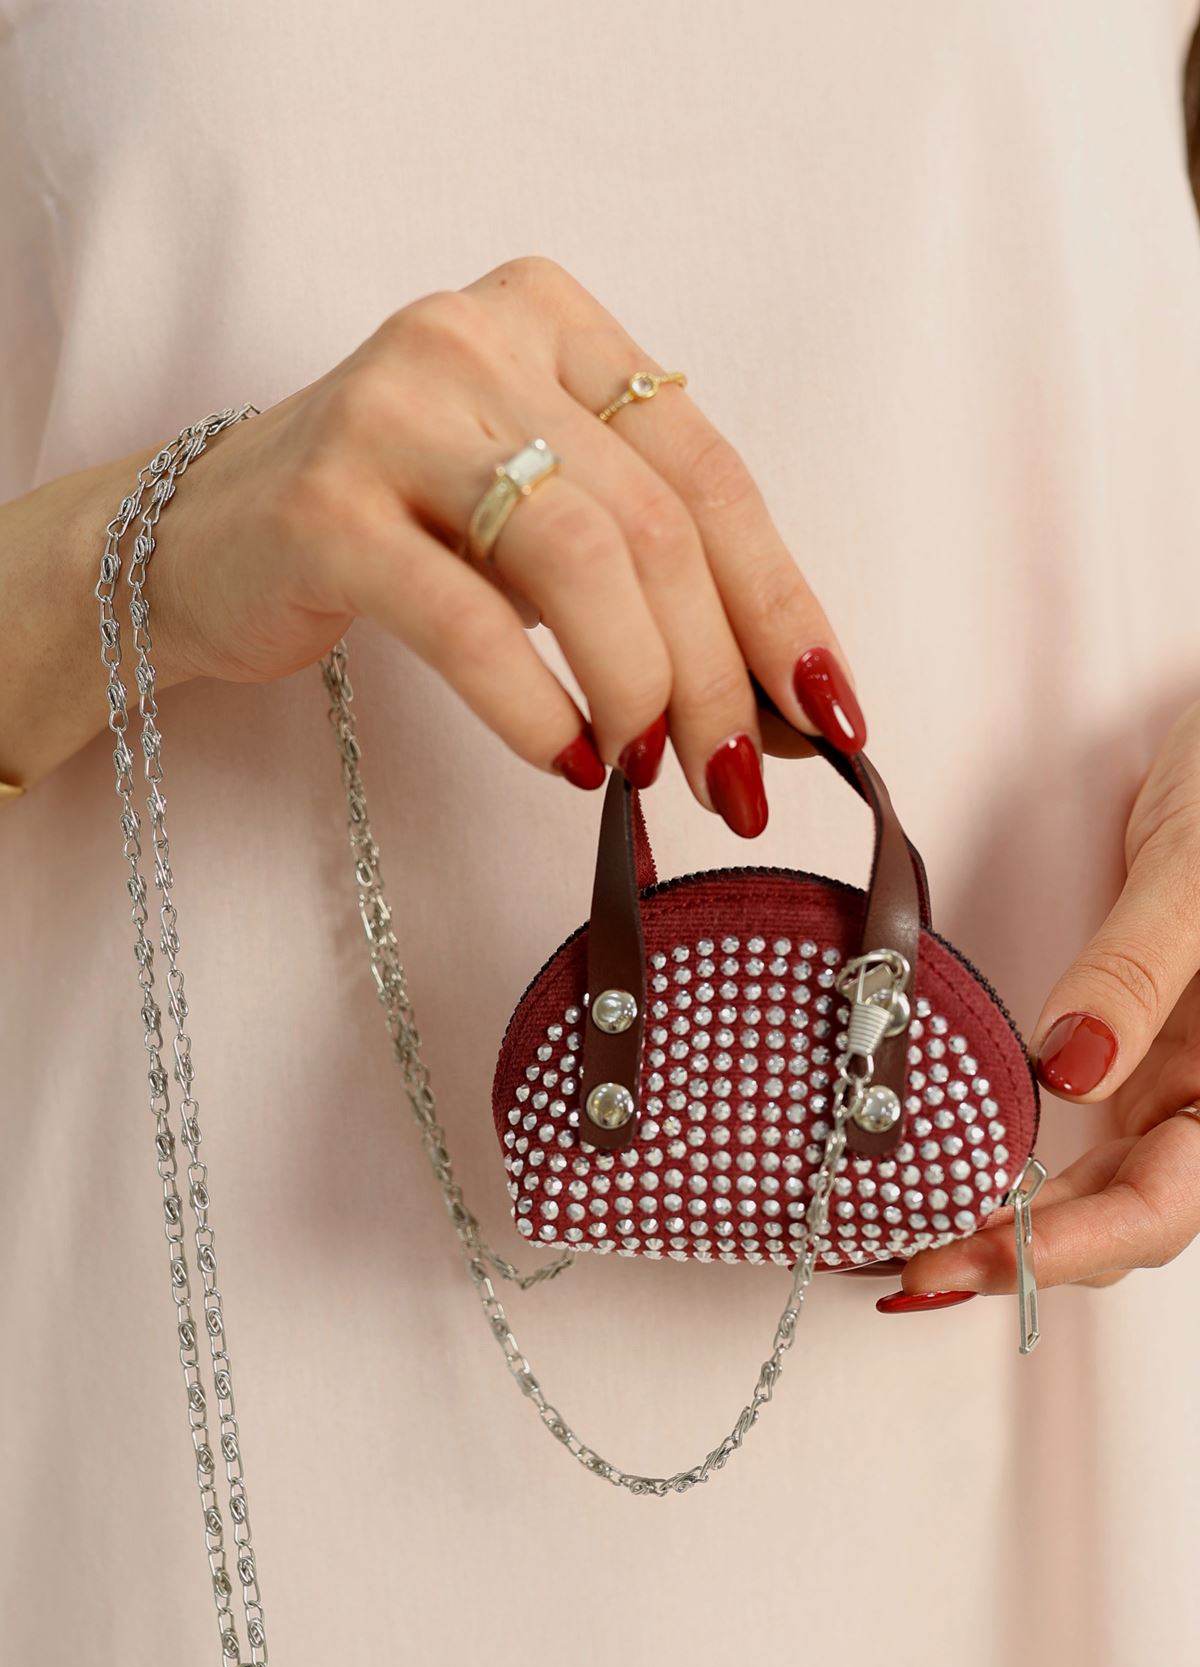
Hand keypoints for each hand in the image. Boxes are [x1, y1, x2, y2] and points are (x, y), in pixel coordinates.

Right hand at [147, 255, 857, 832]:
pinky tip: (564, 761)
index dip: (781, 605)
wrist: (206, 540)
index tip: (829, 717)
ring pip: (577, 557)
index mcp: (555, 321)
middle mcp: (478, 339)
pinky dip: (532, 703)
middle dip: (717, 675)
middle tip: (738, 785)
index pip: (709, 471)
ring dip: (638, 689)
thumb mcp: (538, 525)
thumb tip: (786, 715)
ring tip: (646, 777)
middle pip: (654, 522)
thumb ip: (653, 581)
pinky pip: (465, 617)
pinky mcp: (323, 502)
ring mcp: (393, 410)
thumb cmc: (399, 534)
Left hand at [877, 698, 1199, 1310]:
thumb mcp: (1198, 873)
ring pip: (1100, 1184)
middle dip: (1025, 1253)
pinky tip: (961, 1181)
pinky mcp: (1138, 1042)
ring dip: (1016, 1225)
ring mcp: (1175, 1070)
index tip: (975, 1256)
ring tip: (921, 1247)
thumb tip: (1069, 1069)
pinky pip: (1082, 1132)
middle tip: (915, 1269)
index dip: (1071, 1247)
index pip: (1165, 1202)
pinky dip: (1018, 1167)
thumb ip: (1139, 970)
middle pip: (1125, 1213)